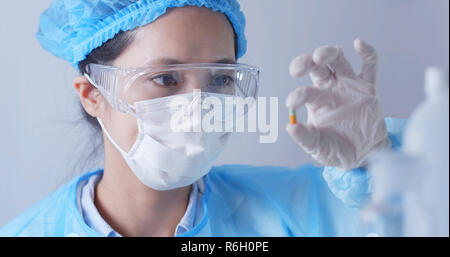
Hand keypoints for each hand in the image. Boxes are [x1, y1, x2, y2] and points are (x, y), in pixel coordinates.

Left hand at [286, 38, 390, 170]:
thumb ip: (305, 138)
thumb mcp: (318, 147)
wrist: (365, 155)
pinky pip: (369, 65)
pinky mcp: (368, 87)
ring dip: (328, 53)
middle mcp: (330, 88)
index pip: (304, 91)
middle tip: (298, 69)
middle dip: (305, 62)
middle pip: (316, 67)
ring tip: (320, 56)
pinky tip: (358, 44)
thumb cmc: (337, 149)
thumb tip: (290, 128)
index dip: (297, 95)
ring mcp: (349, 85)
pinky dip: (366, 52)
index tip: (292, 103)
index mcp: (316, 101)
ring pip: (337, 60)